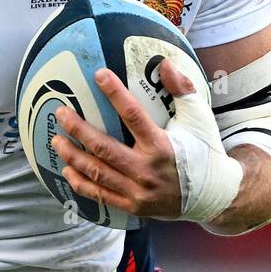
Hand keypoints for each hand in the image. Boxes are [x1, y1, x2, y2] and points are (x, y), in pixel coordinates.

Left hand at [51, 61, 192, 219]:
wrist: (214, 196)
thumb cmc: (204, 152)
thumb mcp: (199, 119)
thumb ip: (183, 90)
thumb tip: (165, 64)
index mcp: (163, 146)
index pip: (133, 115)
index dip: (114, 93)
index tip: (98, 75)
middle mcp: (147, 170)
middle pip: (103, 147)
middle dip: (78, 129)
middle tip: (61, 113)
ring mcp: (139, 192)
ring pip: (97, 172)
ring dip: (73, 155)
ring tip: (56, 140)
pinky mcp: (134, 206)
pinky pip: (101, 196)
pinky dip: (81, 183)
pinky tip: (67, 169)